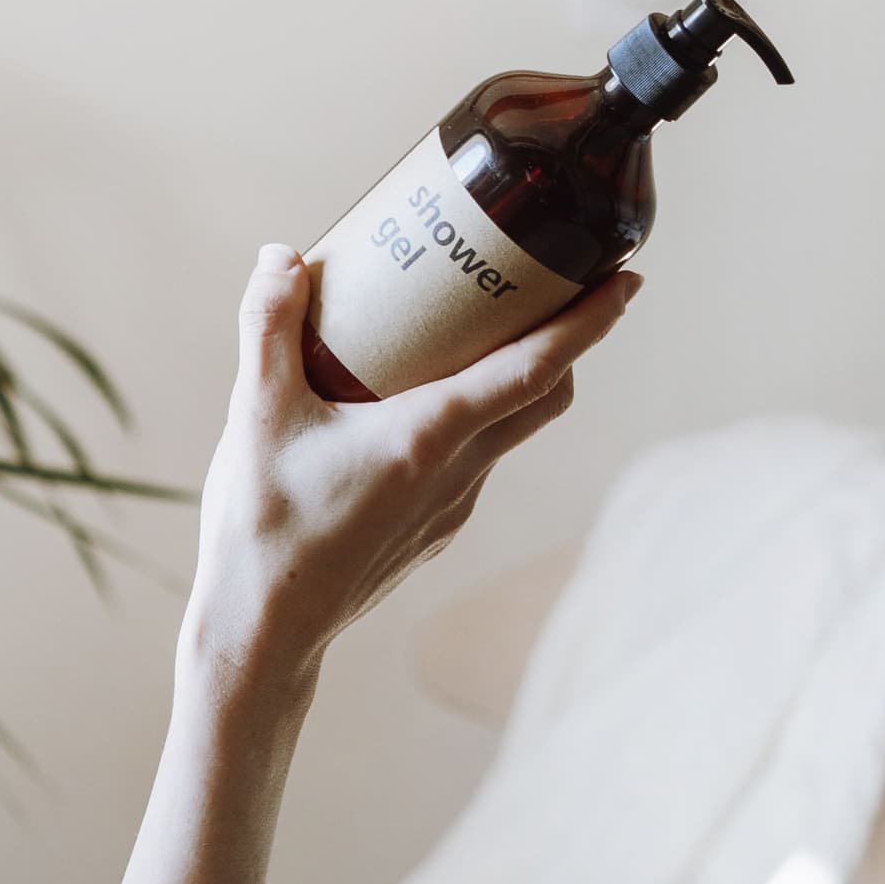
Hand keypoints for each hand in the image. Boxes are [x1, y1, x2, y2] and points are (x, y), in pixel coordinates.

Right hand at [182, 244, 635, 694]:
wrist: (262, 627)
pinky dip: (465, 429)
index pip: (537, 368)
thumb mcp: (256, 414)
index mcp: (429, 435)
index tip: (628, 280)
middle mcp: (459, 472)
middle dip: (567, 346)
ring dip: (508, 387)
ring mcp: (451, 509)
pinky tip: (407, 418)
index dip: (590, 321)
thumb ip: (268, 327)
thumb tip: (282, 256)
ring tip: (465, 347)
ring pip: (507, 435)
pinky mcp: (432, 533)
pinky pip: (469, 468)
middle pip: (546, 398)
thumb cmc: (263, 525)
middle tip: (554, 296)